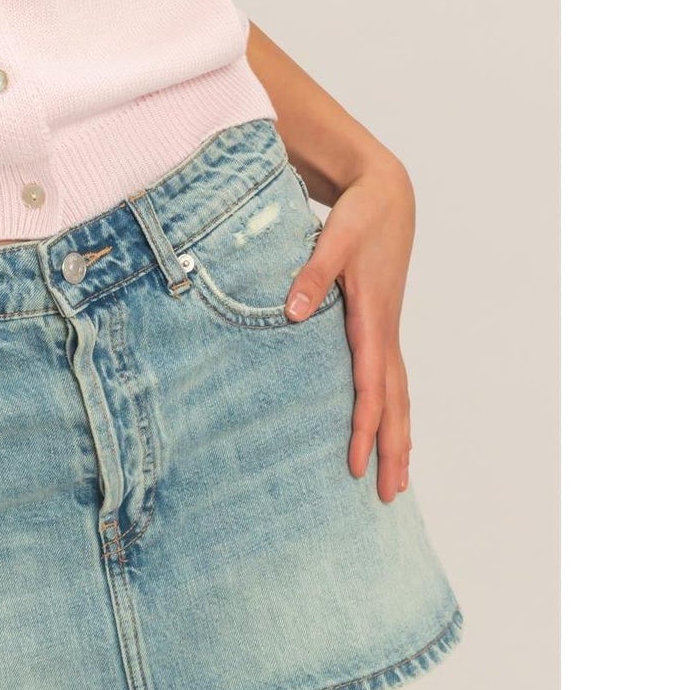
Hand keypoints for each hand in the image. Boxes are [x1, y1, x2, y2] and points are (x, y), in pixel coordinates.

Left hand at [281, 157, 416, 503]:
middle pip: (394, 402)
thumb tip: (292, 313)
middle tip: (388, 496)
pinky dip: (393, 408)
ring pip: (398, 393)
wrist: (386, 193)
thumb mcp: (333, 239)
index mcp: (373, 317)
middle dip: (392, 449)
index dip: (364, 425)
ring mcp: (387, 328)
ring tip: (397, 478)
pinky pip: (392, 377)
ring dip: (399, 435)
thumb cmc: (359, 215)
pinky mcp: (381, 322)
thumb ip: (311, 275)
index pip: (371, 385)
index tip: (357, 461)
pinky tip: (387, 424)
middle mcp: (385, 330)